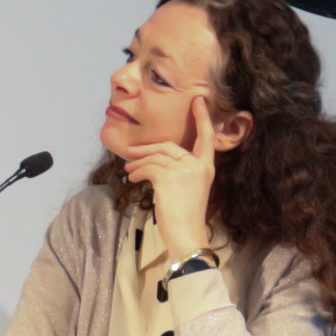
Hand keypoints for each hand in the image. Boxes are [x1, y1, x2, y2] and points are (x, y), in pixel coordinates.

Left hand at [118, 92, 217, 257]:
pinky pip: (148, 167)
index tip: (198, 101)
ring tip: (129, 169)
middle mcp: (198, 166)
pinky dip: (137, 171)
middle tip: (131, 152)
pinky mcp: (169, 178)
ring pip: (155, 157)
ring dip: (138, 163)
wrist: (186, 234)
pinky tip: (132, 178)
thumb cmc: (185, 215)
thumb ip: (180, 171)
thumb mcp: (188, 189)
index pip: (206, 138)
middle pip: (169, 146)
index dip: (202, 118)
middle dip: (147, 148)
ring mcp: (185, 171)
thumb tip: (155, 160)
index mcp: (206, 168)